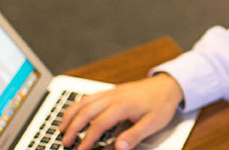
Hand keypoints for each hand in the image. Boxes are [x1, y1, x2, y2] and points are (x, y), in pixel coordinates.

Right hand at [59, 73, 184, 149]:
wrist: (167, 85)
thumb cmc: (161, 104)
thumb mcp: (152, 124)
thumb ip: (134, 136)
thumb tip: (118, 147)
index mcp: (122, 105)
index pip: (99, 124)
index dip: (87, 139)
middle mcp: (113, 97)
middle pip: (86, 112)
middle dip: (72, 128)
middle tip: (64, 142)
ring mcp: (111, 92)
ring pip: (84, 102)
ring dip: (71, 115)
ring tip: (61, 128)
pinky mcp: (111, 91)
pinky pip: (89, 96)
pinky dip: (77, 105)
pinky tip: (73, 112)